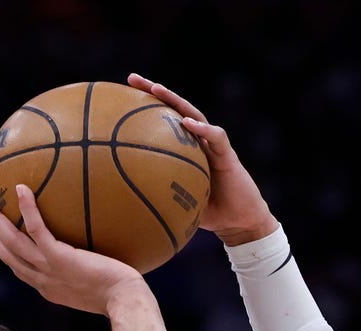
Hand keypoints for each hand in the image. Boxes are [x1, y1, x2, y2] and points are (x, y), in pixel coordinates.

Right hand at [0, 184, 146, 314]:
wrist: (126, 301)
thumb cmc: (123, 294)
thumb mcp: (99, 286)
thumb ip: (90, 271)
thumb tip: (98, 253)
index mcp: (48, 288)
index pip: (19, 268)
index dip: (3, 250)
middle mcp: (42, 280)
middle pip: (7, 255)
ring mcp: (48, 269)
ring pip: (12, 243)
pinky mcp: (59, 258)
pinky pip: (37, 230)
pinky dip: (27, 209)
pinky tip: (21, 188)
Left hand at [127, 73, 279, 245]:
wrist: (240, 222)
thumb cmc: (210, 213)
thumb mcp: (177, 204)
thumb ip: (158, 196)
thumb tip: (125, 203)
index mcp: (186, 149)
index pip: (163, 121)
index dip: (144, 108)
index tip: (120, 95)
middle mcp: (199, 141)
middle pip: (175, 108)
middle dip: (154, 91)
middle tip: (132, 78)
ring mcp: (213, 146)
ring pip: (194, 114)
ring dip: (175, 100)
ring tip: (156, 89)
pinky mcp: (228, 155)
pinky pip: (216, 137)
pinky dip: (203, 128)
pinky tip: (188, 123)